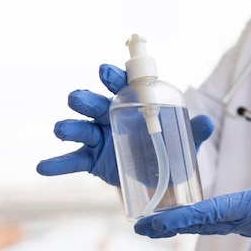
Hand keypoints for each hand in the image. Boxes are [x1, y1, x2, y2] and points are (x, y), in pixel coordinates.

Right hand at [36, 64, 213, 186]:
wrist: (158, 179)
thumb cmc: (168, 149)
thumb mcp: (184, 142)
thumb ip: (194, 132)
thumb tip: (207, 122)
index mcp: (132, 104)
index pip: (121, 85)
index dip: (111, 76)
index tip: (106, 71)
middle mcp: (111, 115)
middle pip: (94, 103)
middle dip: (86, 99)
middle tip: (80, 100)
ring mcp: (99, 137)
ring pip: (80, 128)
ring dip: (70, 126)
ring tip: (62, 129)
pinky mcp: (92, 159)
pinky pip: (73, 160)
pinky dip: (57, 163)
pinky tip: (42, 167)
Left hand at [134, 152, 250, 250]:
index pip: (209, 214)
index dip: (179, 218)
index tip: (152, 224)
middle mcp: (246, 220)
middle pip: (199, 223)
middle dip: (169, 225)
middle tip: (139, 227)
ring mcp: (248, 222)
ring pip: (206, 224)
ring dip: (179, 223)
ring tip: (152, 222)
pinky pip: (216, 221)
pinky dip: (196, 219)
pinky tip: (186, 215)